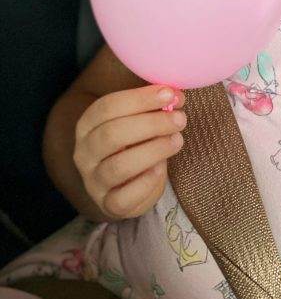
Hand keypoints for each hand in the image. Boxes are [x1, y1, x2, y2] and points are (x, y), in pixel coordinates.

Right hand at [73, 86, 186, 220]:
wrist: (128, 182)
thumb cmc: (135, 141)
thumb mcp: (138, 118)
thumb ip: (152, 105)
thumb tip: (175, 95)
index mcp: (88, 124)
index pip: (107, 107)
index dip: (140, 98)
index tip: (170, 94)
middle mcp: (84, 153)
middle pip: (112, 134)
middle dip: (151, 124)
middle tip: (179, 119)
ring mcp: (94, 181)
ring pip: (119, 166)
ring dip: (154, 150)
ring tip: (177, 140)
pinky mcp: (108, 204)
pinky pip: (124, 197)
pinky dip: (147, 181)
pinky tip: (161, 168)